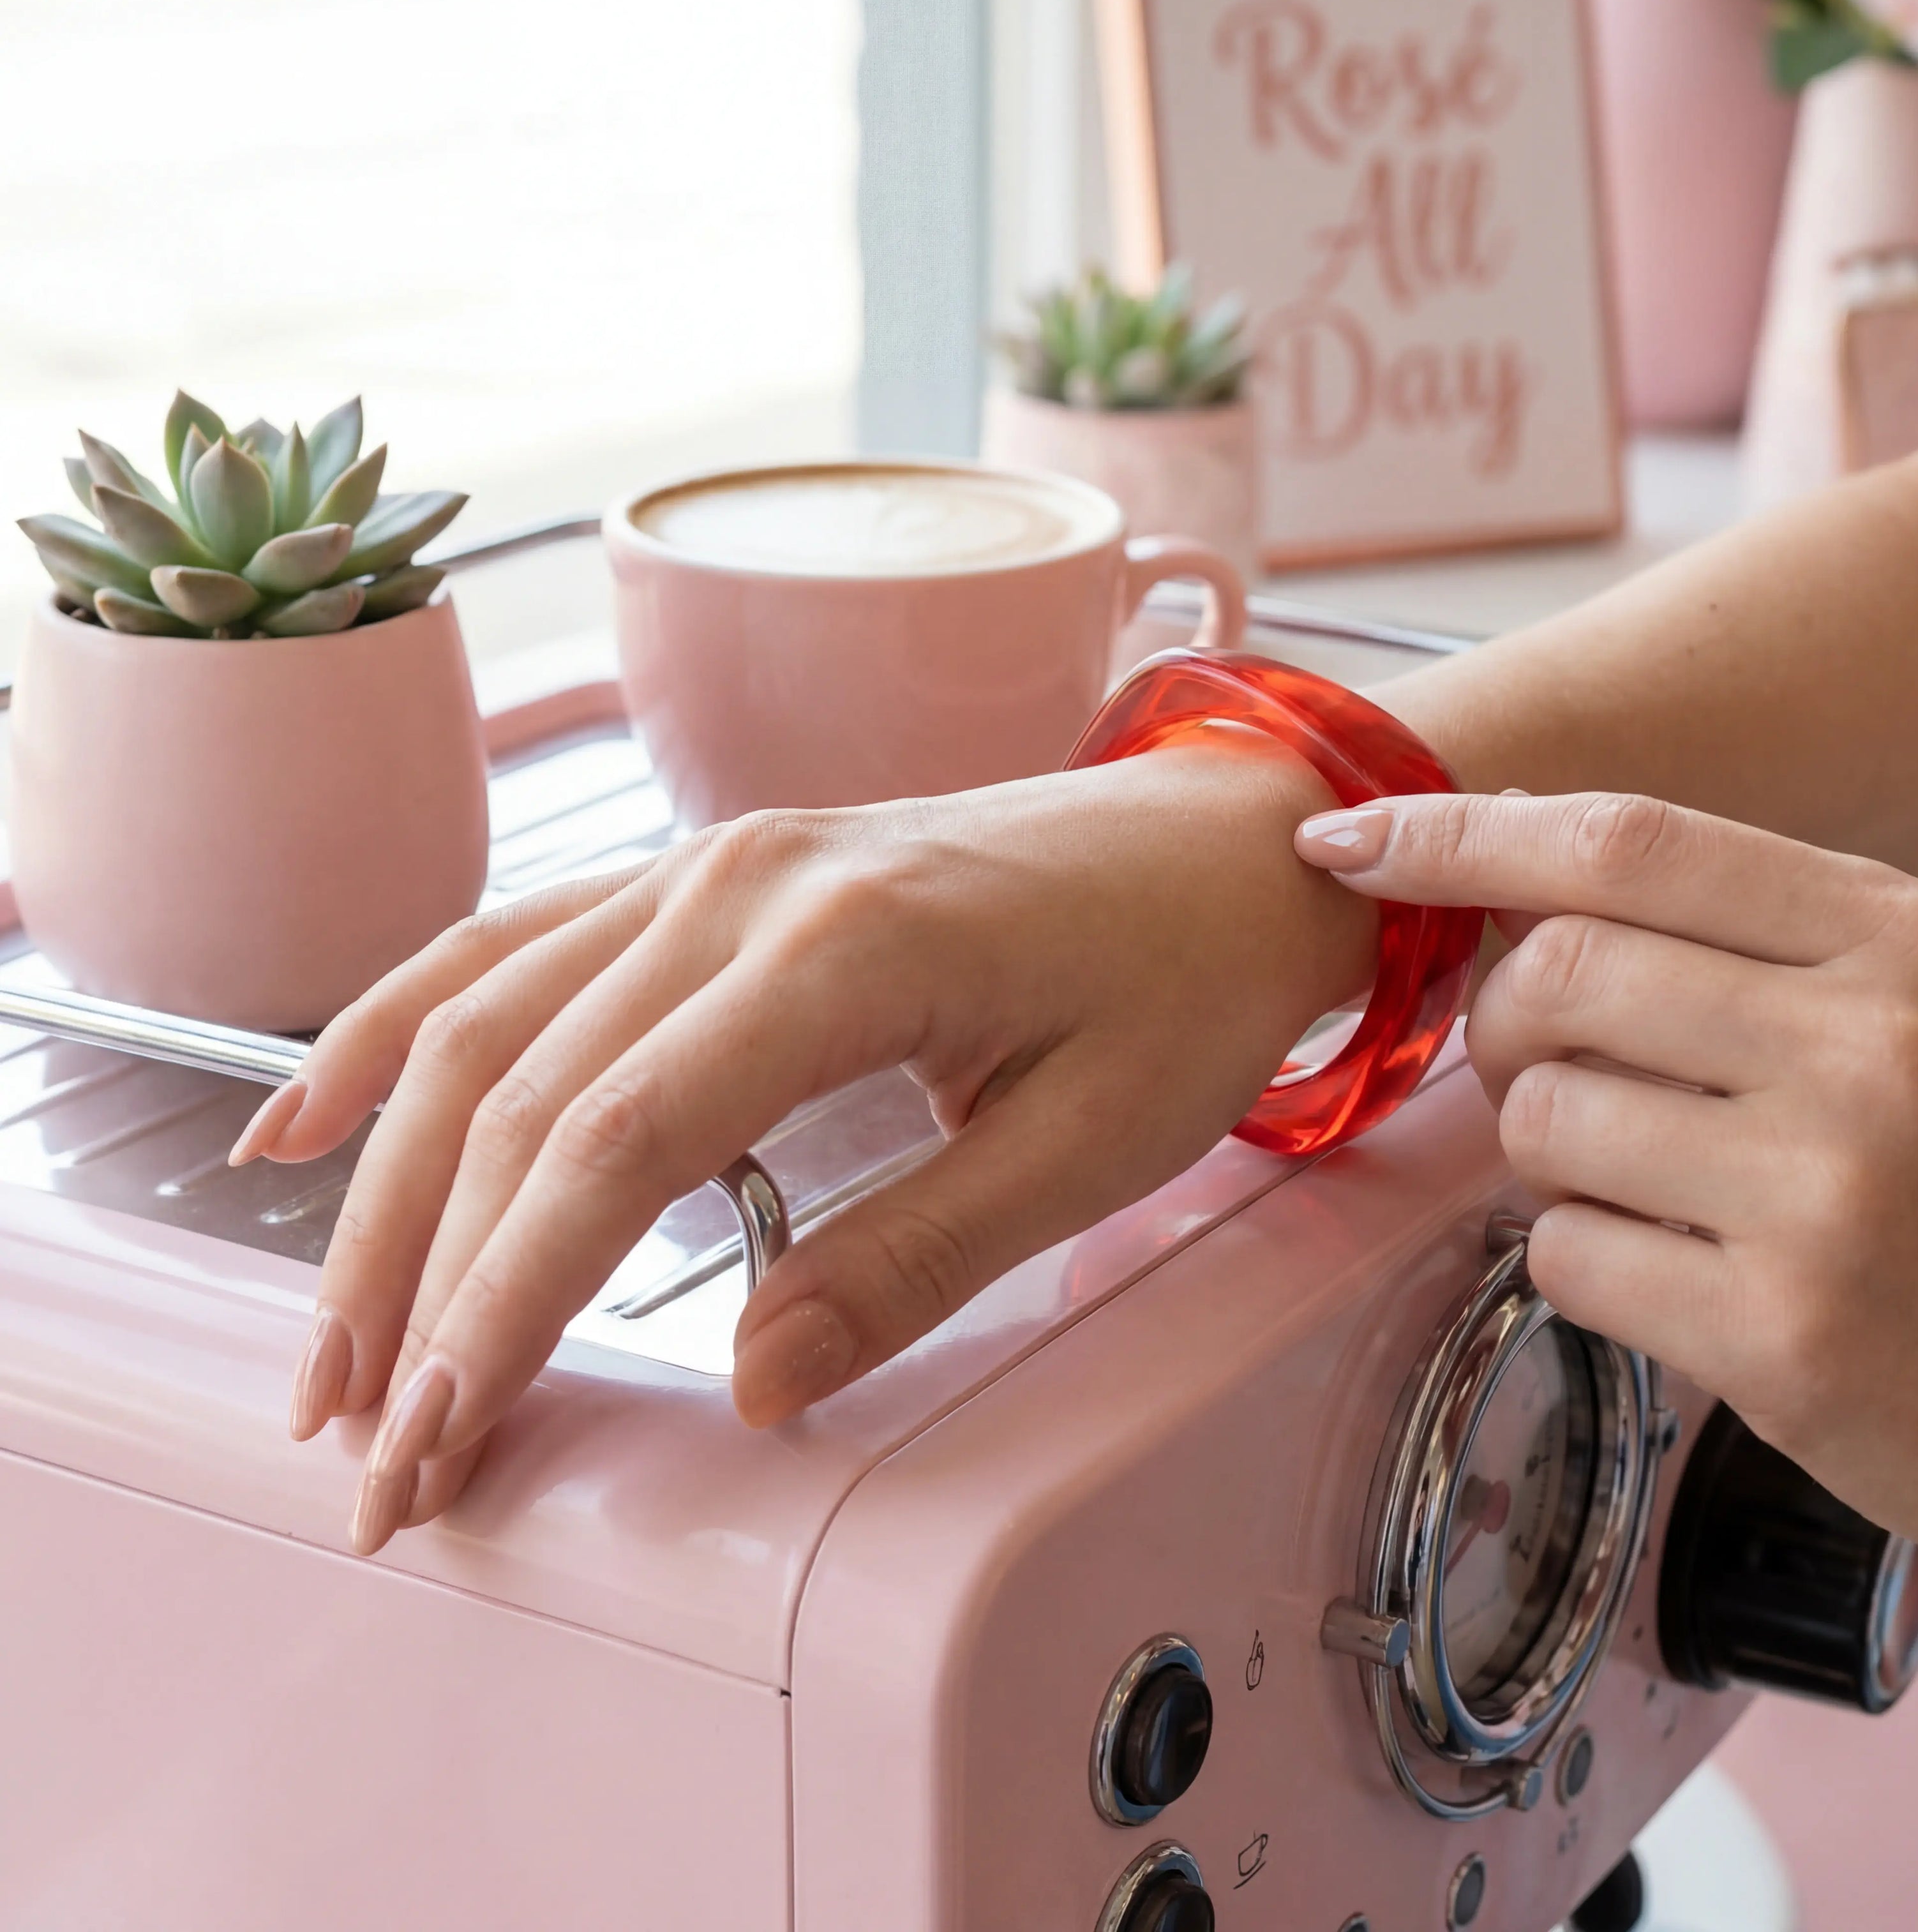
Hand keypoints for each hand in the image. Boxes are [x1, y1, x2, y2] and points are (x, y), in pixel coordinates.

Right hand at [244, 738, 1371, 1553]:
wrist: (1222, 842)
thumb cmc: (1181, 980)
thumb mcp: (1090, 1144)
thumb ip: (913, 1258)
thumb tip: (749, 1383)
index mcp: (841, 944)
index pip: (617, 1140)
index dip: (511, 1299)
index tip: (443, 1440)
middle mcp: (740, 881)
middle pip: (519, 1090)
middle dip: (427, 1286)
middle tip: (374, 1456)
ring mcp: (708, 865)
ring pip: (486, 1023)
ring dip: (387, 1189)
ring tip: (326, 1349)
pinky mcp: (706, 880)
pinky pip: (515, 948)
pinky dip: (402, 1032)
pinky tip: (314, 1119)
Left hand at [1299, 790, 1917, 1592]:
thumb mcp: (1897, 1006)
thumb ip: (1719, 925)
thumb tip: (1504, 840)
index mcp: (1895, 937)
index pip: (1625, 843)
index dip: (1459, 833)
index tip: (1348, 837)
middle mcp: (1871, 1046)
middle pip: (1555, 974)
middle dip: (1504, 1026)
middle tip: (1553, 1073)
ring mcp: (1828, 1193)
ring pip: (1540, 1121)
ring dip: (1551, 1160)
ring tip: (1655, 1192)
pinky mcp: (1782, 1332)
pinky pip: (1565, 1255)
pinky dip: (1587, 1264)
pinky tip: (1683, 1280)